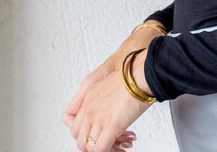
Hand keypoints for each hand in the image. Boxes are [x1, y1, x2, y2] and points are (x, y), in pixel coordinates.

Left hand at [63, 23, 163, 149]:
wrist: (142, 72)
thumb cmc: (133, 75)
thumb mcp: (111, 84)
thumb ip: (105, 99)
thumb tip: (111, 110)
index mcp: (88, 97)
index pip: (74, 126)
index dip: (86, 135)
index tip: (97, 136)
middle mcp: (90, 108)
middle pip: (79, 139)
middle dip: (94, 145)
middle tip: (110, 142)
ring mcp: (98, 118)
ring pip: (88, 148)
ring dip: (105, 149)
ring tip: (119, 144)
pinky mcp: (111, 125)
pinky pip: (100, 150)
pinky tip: (121, 147)